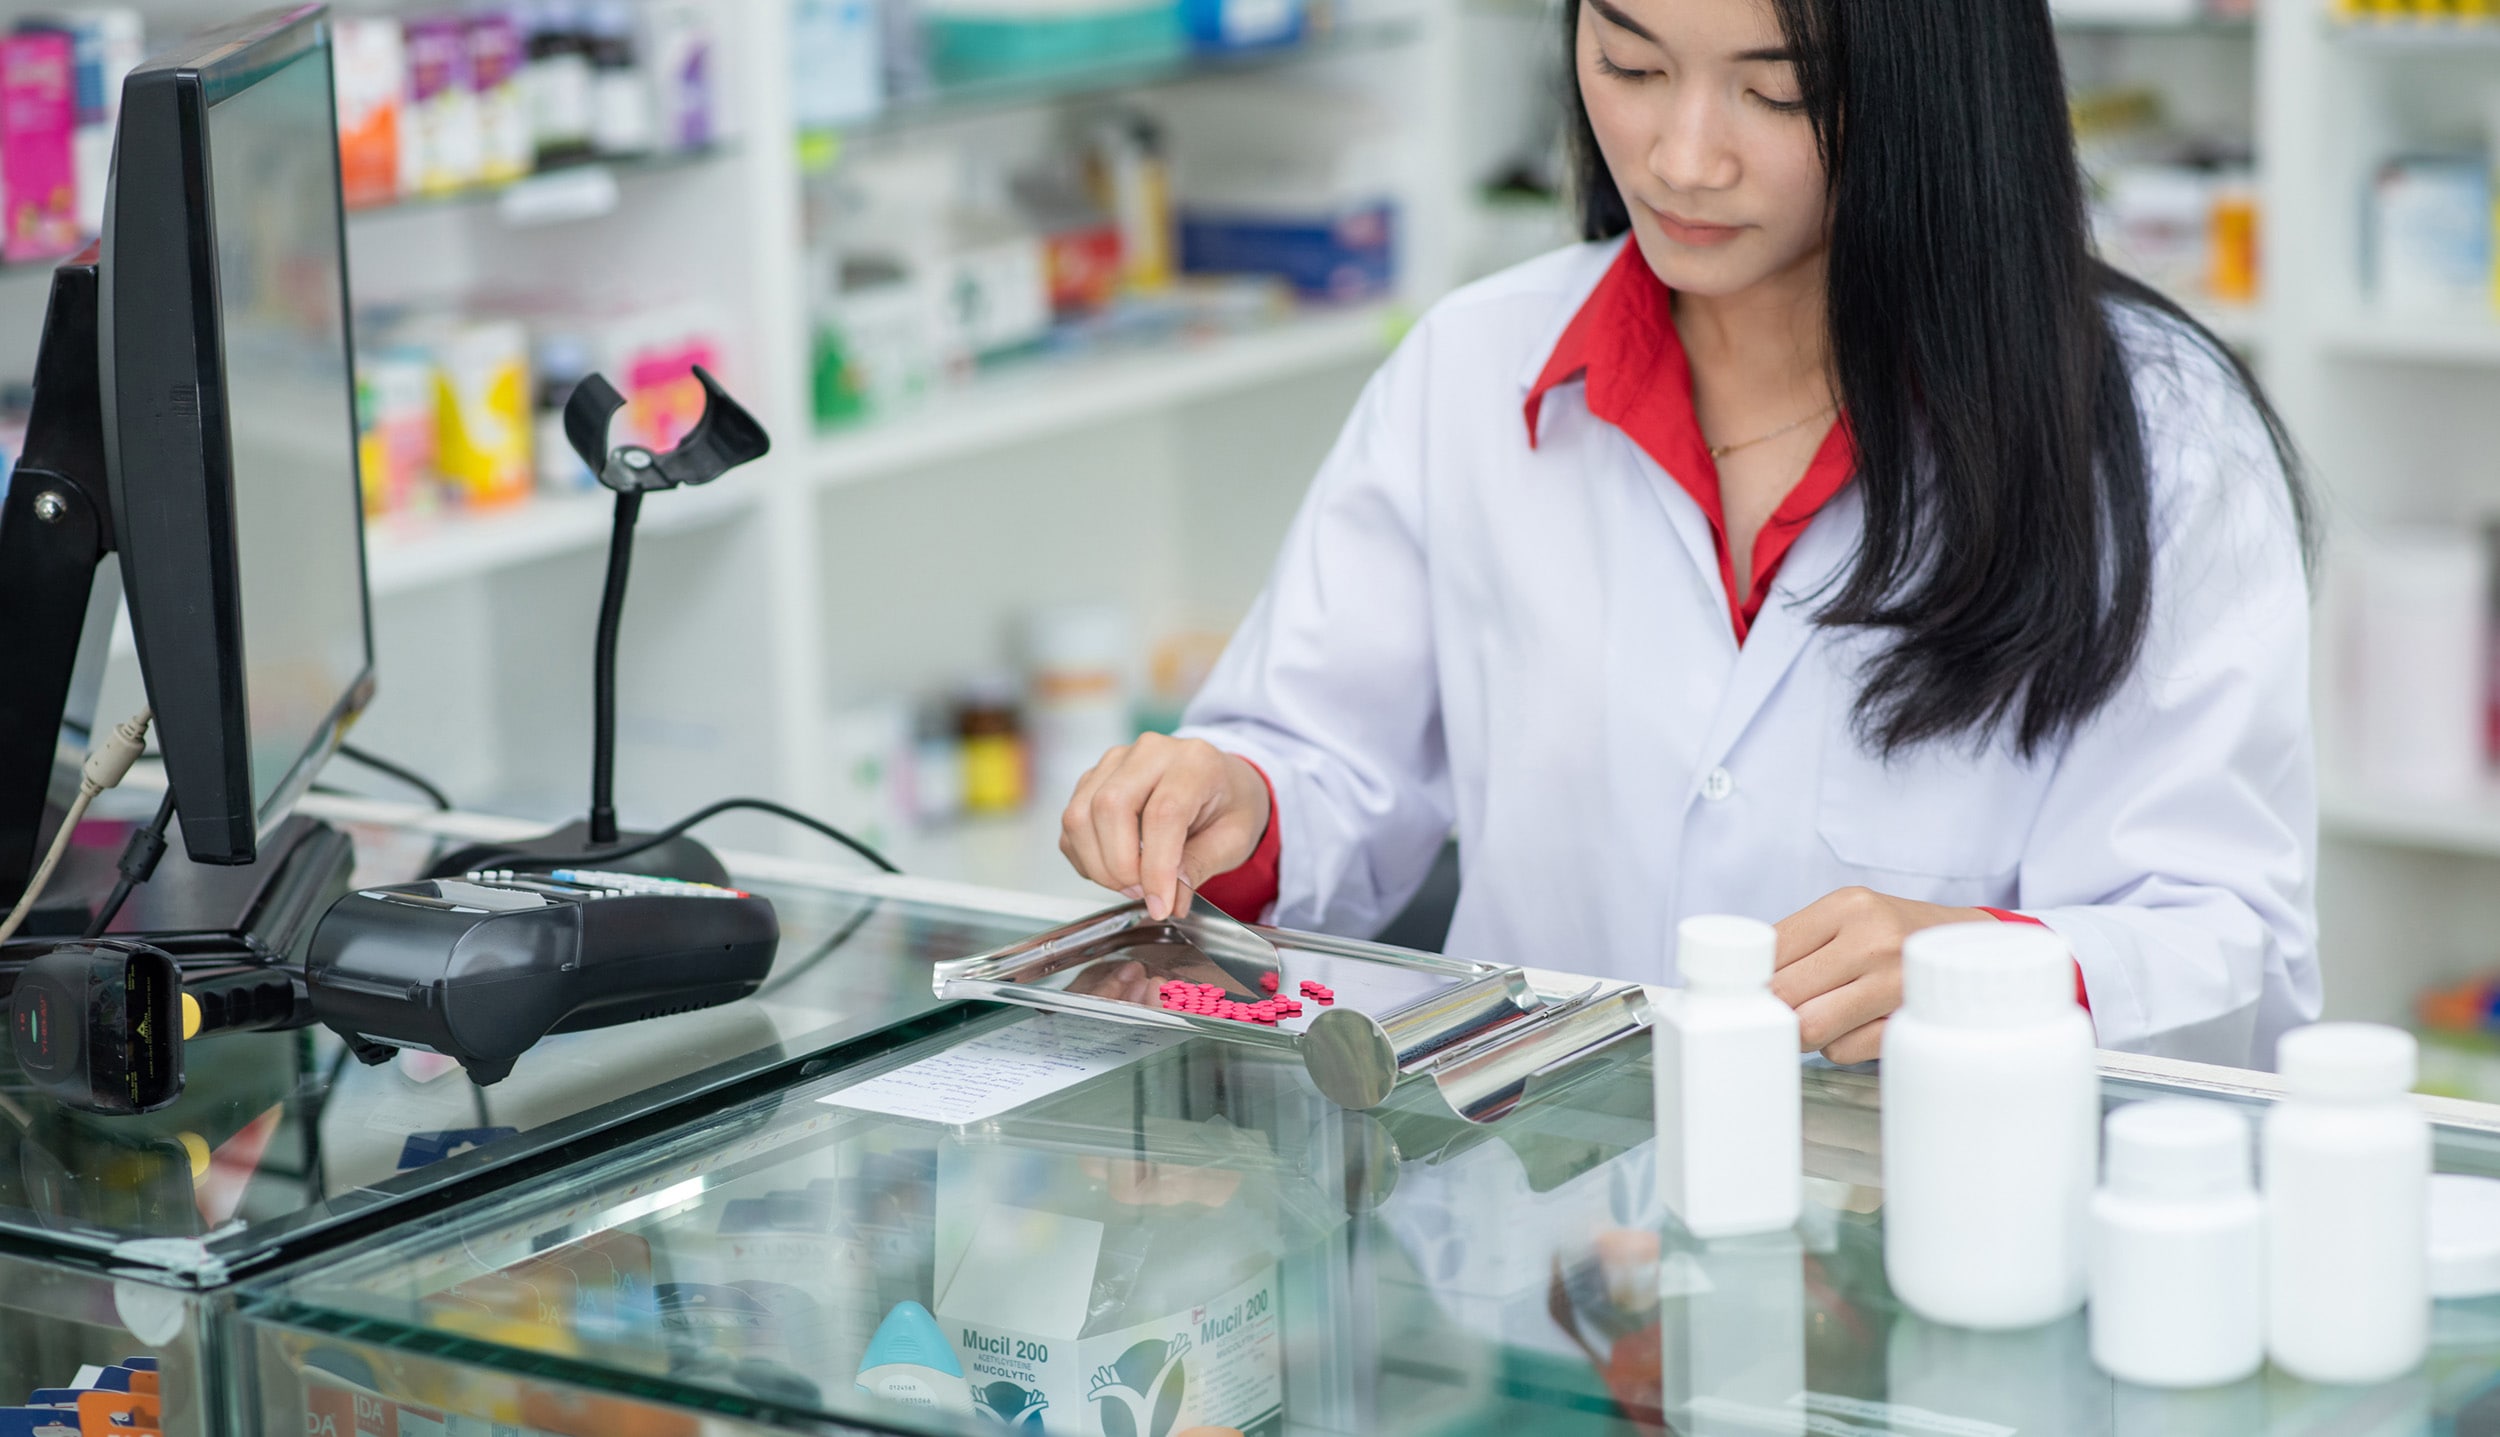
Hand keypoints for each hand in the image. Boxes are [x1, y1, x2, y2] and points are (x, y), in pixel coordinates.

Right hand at [1059, 734, 1271, 921]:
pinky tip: (1113, 869)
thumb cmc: (1229, 805)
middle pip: (1111, 806)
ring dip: (1098, 864)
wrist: (1219, 782)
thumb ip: (1200, 866)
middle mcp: (1149, 752)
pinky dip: (1085, 858)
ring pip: (1081, 814)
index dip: (1157, 867)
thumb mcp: (1234, 839)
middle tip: (1143, 894)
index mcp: (1194, 761)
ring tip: (1130, 884)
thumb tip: (1169, 899)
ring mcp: (1114, 762)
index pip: (1163, 812)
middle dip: (1120, 865)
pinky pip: (1072, 825)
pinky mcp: (1092, 779)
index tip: (1161, 904)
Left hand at [1771, 887, 1991, 1064]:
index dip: (1756, 977)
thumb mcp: (1853, 916)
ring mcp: (1896, 984)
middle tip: (1784, 1009)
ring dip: (1807, 1031)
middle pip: (1786, 993)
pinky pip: (1843, 1051)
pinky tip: (1858, 1026)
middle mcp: (1874, 940)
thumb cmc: (1898, 936)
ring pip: (1810, 1027)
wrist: (1976, 952)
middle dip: (1777, 1009)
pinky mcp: (1909, 1023)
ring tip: (1824, 1016)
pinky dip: (1839, 1046)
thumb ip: (1800, 942)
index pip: (1772, 950)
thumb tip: (1745, 981)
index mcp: (1850, 906)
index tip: (1752, 989)